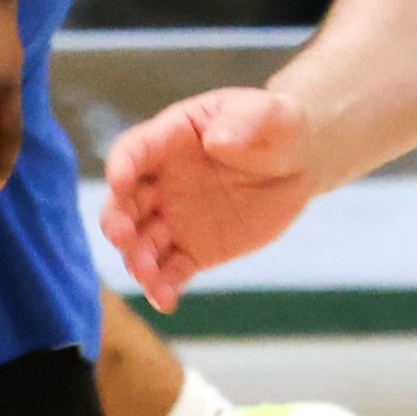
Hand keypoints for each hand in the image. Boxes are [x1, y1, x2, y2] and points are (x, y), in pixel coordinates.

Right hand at [99, 88, 323, 311]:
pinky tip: (166, 301)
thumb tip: (217, 140)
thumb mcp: (271, 114)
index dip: (122, 165)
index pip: (135, 150)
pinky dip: (164, 286)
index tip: (118, 180)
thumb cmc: (278, 128)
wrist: (299, 163)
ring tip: (147, 276)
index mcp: (171, 138)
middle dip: (117, 220)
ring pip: (142, 242)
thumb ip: (244, 122)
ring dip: (137, 259)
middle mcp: (162, 180)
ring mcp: (174, 218)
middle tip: (122, 236)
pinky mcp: (193, 249)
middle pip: (125, 202)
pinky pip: (172, 270)